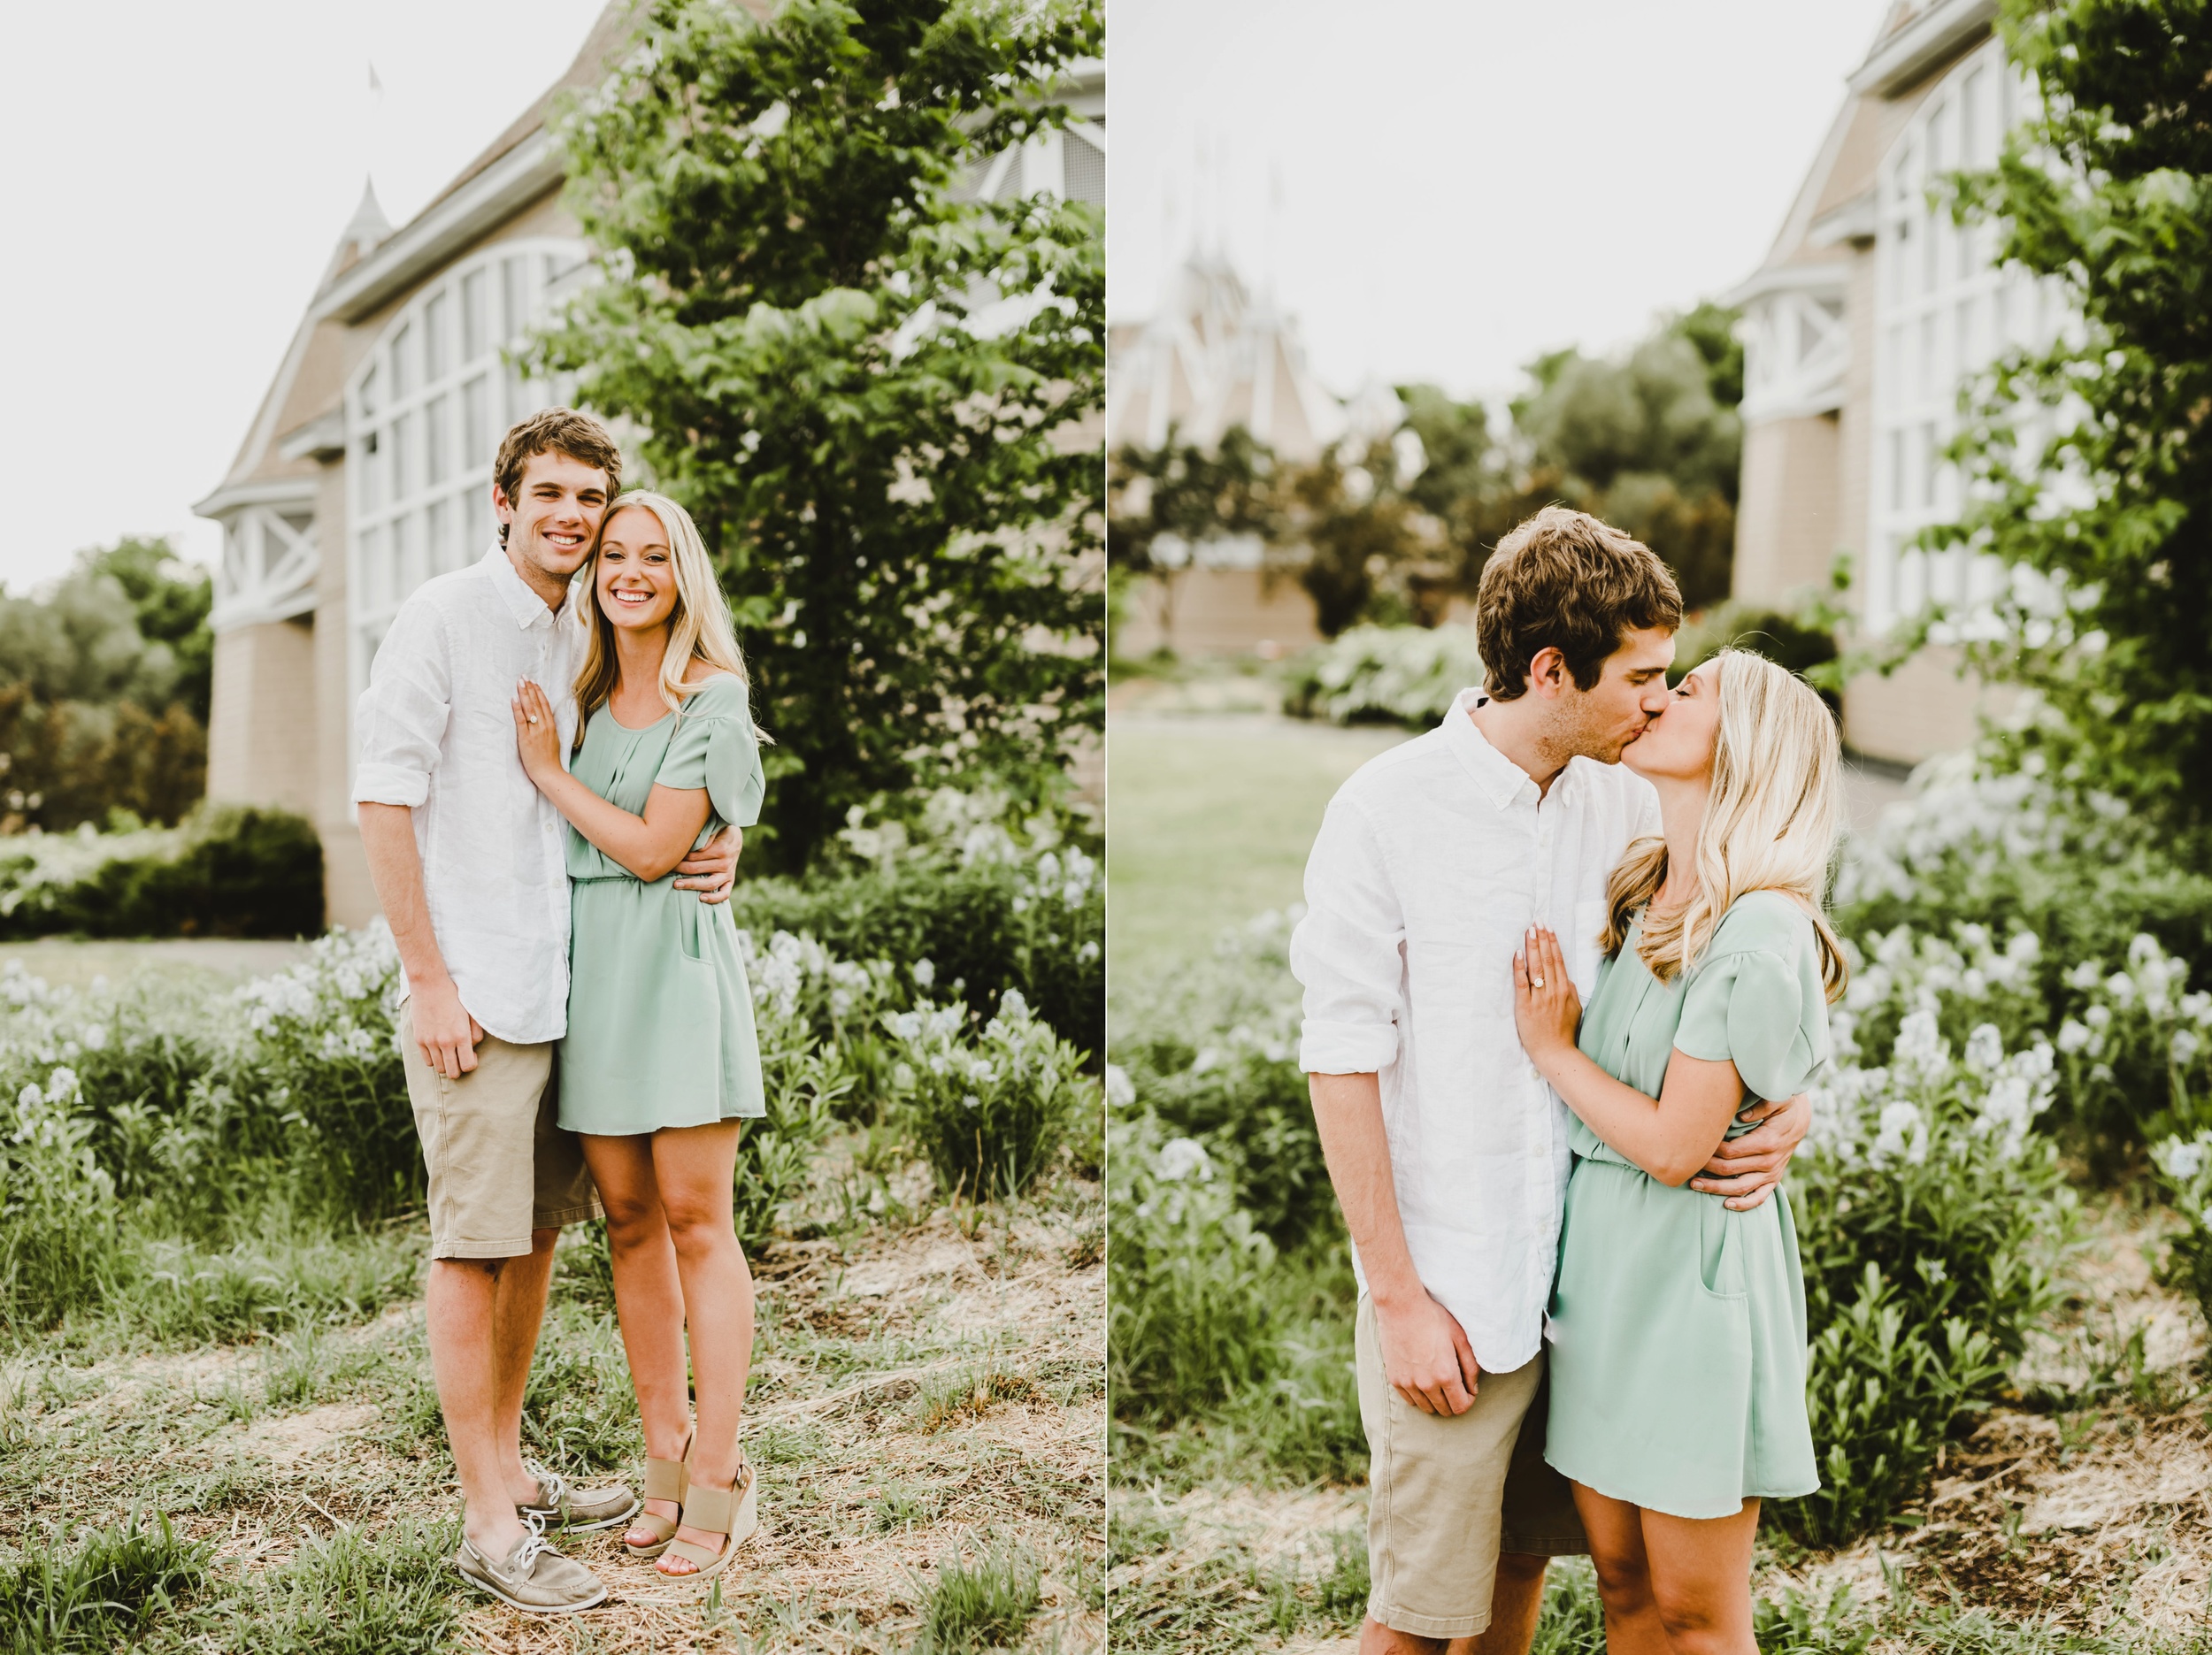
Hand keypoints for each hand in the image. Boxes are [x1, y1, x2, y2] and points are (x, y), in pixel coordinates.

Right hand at [413, 976, 483, 1080]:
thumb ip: (476, 1033)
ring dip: (446, 1063)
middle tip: (460, 1057)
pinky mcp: (419, 1039)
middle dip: (459, 1068)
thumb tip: (473, 1048)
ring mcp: (430, 1042)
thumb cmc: (454, 996)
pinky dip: (434, 1058)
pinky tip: (438, 1049)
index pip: (468, 1066)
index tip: (471, 1055)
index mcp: (461, 1036)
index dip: (471, 1064)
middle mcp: (445, 1042)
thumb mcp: (471, 1013)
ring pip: (439, 1068)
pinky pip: (427, 1061)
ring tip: (449, 1052)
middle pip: (452, 1072)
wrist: (430, 985)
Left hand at [511, 679, 563, 784]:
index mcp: (551, 726)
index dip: (539, 692)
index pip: (545, 704)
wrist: (548, 773)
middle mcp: (544, 726)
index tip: (533, 682)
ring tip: (519, 683)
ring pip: (529, 708)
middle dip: (530, 689)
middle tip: (524, 677)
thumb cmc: (550, 760)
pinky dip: (517, 709)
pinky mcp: (526, 738)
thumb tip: (544, 720)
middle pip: (536, 703)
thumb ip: (548, 729)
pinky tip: (514, 699)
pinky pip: (521, 720)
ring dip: (524, 694)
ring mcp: (535, 731)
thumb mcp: (554, 740)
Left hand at [672, 824, 740, 903]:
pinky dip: (714, 898)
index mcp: (721, 848)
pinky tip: (701, 899)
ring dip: (691, 884)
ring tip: (676, 884)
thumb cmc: (718, 831)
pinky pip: (724, 894)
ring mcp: (728, 873)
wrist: (734, 838)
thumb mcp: (715, 827)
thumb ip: (706, 834)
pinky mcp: (730, 881)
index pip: (695, 856)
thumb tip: (697, 846)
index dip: (679, 857)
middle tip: (665, 869)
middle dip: (679, 869)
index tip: (667, 857)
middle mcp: (725, 862)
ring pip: (709, 883)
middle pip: (697, 869)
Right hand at [1374, 1290, 1481, 1415]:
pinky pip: (1410, 1401)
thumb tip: (1473, 1388)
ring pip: (1427, 1408)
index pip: (1461, 1407)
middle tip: (1454, 1386)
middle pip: (1445, 1410)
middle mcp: (1426, 1384)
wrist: (1401, 1306)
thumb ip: (1471, 1367)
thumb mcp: (1460, 1338)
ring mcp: (1408, 1383)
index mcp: (1446, 1375)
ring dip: (1436, 1401)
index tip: (1468, 1391)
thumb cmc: (1433, 1318)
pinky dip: (1419, 1396)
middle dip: (1453, 1402)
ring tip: (1438, 1384)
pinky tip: (1422, 1381)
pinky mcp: (1394, 1379)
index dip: (1469, 1401)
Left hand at [1512, 926, 1580, 1063]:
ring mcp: (1539, 998)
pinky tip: (1518, 954)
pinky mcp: (1525, 1007)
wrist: (1556, 1053)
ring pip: (1536, 967)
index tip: (1548, 927)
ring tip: (1529, 931)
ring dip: (1532, 947)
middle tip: (1537, 921)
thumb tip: (1565, 977)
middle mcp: (1553, 991)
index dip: (1553, 942)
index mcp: (1565, 990)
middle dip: (1542, 938)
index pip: (1559, 960)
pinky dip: (1520, 967)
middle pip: (1548, 959)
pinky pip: (1522, 984)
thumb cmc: (1564, 1032)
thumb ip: (1570, 990)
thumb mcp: (1575, 1009)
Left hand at [1690, 1091, 1811, 1210]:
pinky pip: (1759, 1197)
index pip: (1730, 1151)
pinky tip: (1727, 1205)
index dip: (1709, 1151)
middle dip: (1705, 1169)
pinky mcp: (1773, 1179)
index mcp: (1766, 1142)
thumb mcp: (1777, 1099)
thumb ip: (1761, 1106)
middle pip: (1730, 1170)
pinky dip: (1744, 1204)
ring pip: (1740, 1187)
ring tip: (1695, 1186)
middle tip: (1684, 1166)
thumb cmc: (1782, 1106)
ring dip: (1716, 1189)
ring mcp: (1772, 1173)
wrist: (1799, 1119)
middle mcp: (1769, 1161)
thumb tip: (1741, 1116)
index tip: (1693, 1146)